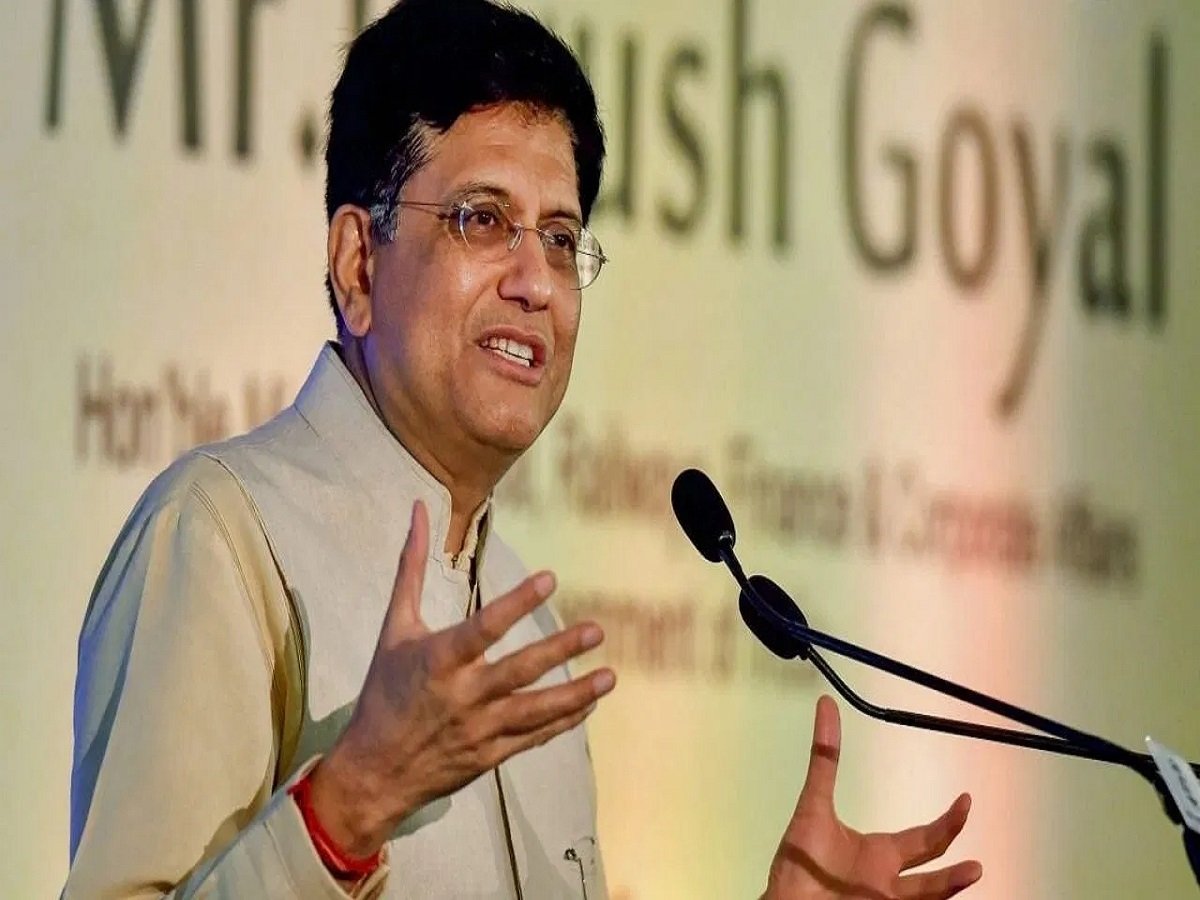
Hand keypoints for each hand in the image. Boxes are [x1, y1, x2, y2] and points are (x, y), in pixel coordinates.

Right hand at [310, 501, 614, 855]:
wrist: (372, 771)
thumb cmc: (384, 691)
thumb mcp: (393, 629)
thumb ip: (411, 569)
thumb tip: (418, 510)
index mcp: (438, 661)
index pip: (485, 628)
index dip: (518, 602)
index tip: (551, 578)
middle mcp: (462, 696)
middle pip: (519, 670)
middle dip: (560, 650)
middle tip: (596, 630)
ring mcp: (479, 729)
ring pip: (535, 710)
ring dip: (575, 693)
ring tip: (610, 676)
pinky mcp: (490, 756)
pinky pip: (534, 737)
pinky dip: (564, 721)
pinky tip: (589, 703)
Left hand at [763, 696, 981, 899]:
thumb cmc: (799, 860)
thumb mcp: (813, 806)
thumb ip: (824, 759)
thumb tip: (825, 705)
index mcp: (878, 853)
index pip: (924, 838)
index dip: (947, 822)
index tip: (966, 800)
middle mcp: (887, 879)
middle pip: (933, 873)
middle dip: (956, 868)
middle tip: (979, 861)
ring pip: (928, 896)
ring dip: (950, 886)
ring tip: (975, 871)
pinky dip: (933, 899)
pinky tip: (949, 895)